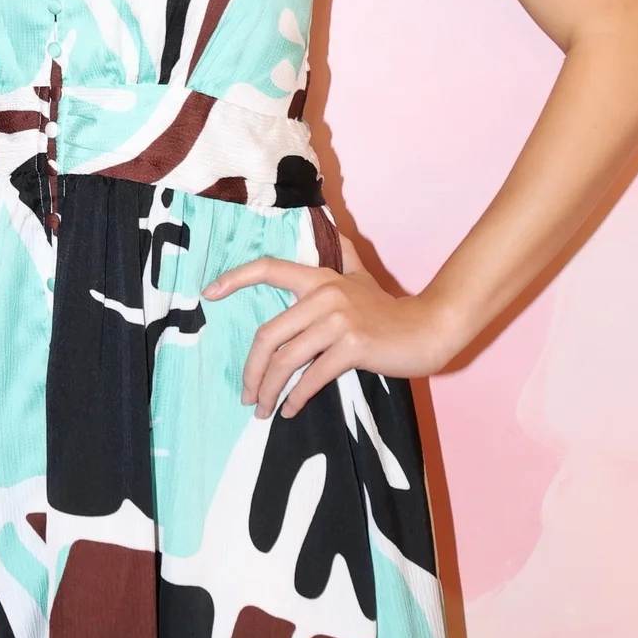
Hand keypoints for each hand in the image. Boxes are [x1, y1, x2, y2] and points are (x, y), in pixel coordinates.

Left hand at [204, 238, 457, 419]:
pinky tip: (290, 410)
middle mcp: (325, 294)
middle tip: (246, 394)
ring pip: (286, 359)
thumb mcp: (360, 277)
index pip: (269, 269)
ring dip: (269, 390)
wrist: (429, 329)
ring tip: (263, 409)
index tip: (209, 294)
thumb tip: (328, 227)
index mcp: (320, 277)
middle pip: (268, 334)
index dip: (235, 278)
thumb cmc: (388, 310)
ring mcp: (339, 320)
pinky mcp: (353, 346)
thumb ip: (341, 255)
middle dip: (251, 370)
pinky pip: (312, 376)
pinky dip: (297, 398)